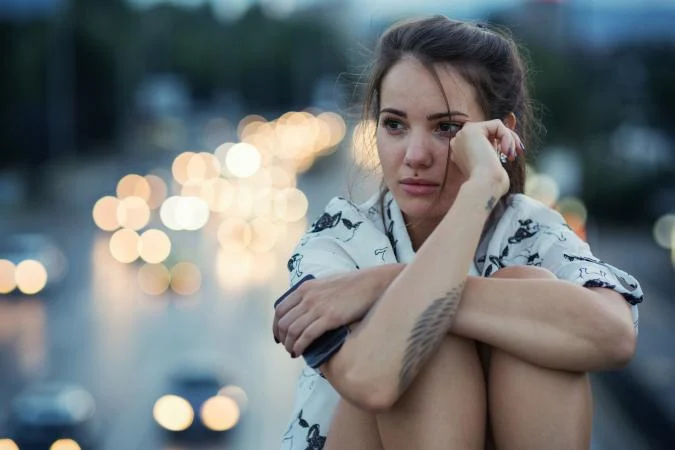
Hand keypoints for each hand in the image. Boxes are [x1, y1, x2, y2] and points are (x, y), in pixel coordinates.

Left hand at [273, 268, 395, 356]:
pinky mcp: (329, 318)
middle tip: (287, 346)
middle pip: (284, 322)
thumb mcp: (325, 283)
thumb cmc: (352, 284)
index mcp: (305, 288)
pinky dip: (300, 346)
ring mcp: (318, 308)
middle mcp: (307, 297)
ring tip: (293, 352)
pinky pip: (307, 335)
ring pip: (293, 330)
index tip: (279, 335)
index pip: (280, 309)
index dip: (276, 325)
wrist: (370, 283)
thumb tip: (305, 307)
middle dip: (282, 338)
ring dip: (290, 345)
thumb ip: (313, 293)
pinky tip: (300, 352)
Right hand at [450, 119, 523, 195]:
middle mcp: (458, 141)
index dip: (499, 144)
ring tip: (512, 154)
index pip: (484, 139)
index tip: (511, 156)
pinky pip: (497, 124)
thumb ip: (494, 151)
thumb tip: (508, 139)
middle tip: (516, 152)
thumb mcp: (492, 165)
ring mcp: (463, 135)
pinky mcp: (472, 130)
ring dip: (509, 139)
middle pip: (489, 131)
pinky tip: (507, 151)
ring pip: (494, 127)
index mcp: (460, 152)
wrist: (484, 186)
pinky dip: (507, 136)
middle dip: (506, 139)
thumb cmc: (490, 183)